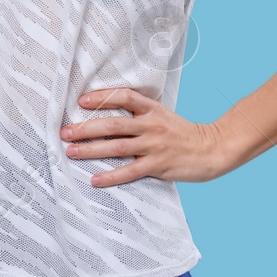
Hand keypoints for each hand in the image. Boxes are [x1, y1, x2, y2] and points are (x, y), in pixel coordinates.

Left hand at [59, 87, 227, 186]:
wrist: (212, 149)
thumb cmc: (183, 133)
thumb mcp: (163, 116)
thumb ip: (141, 115)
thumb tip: (109, 118)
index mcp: (152, 109)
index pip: (124, 97)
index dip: (102, 97)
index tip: (81, 101)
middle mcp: (151, 124)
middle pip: (113, 124)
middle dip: (86, 128)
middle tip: (65, 133)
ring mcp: (154, 145)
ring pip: (117, 146)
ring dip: (91, 149)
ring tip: (71, 152)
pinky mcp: (158, 165)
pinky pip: (129, 171)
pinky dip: (111, 176)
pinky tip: (95, 179)